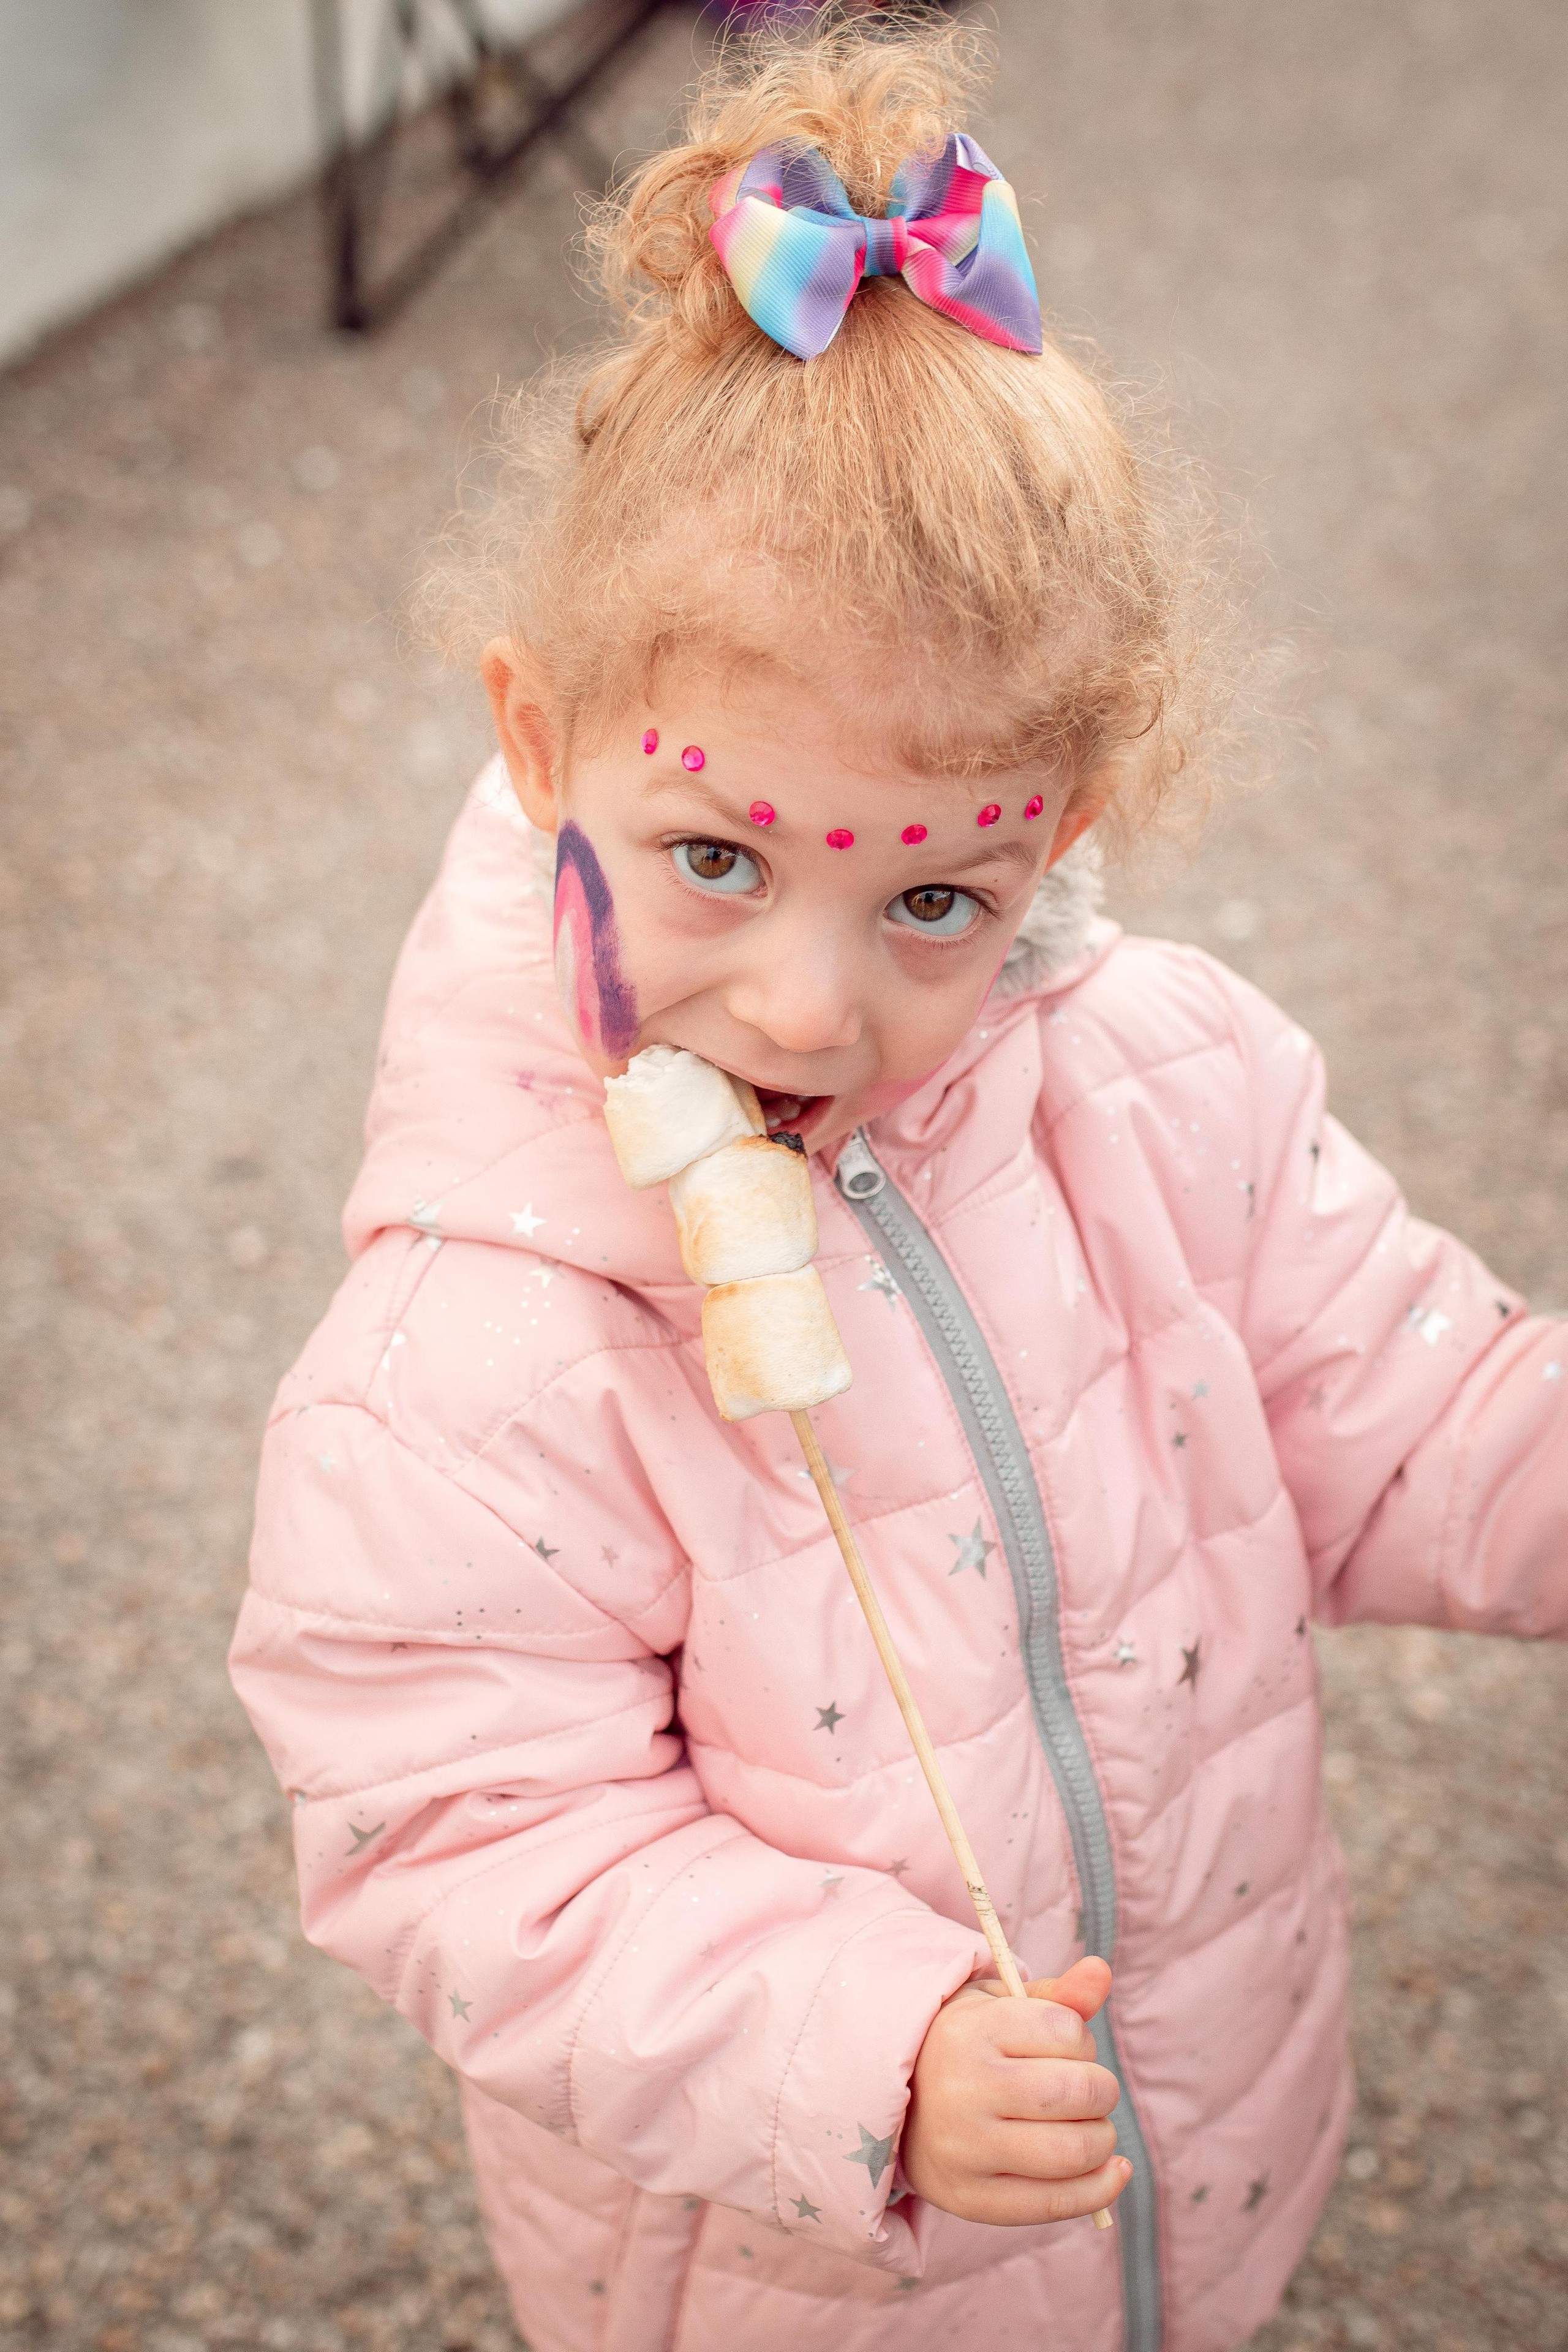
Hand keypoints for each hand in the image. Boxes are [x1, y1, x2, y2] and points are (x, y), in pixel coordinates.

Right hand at [901, 1955, 1131, 2224]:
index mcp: (969, 2031)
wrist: (901, 2110)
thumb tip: (1101, 1971)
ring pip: (1072, 2151)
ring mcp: (965, 2151)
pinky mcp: (973, 2200)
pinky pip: (1056, 2203)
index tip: (1066, 2048)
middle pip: (1076, 2093)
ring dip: (1102, 2139)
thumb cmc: (966, 2049)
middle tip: (1089, 2090)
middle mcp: (962, 2090)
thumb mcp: (999, 2006)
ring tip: (1089, 2128)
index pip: (1067, 2031)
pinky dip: (1100, 2188)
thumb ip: (1057, 1994)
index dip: (1082, 2040)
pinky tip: (1110, 2170)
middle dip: (1101, 2091)